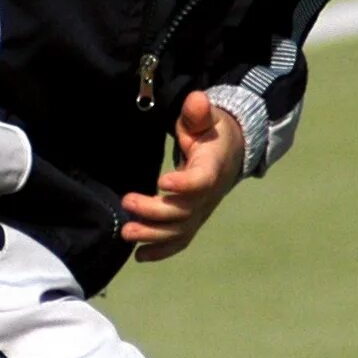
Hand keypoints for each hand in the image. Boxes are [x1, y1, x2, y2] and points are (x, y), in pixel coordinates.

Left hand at [121, 91, 245, 263]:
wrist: (230, 153)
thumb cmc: (211, 132)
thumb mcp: (207, 117)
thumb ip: (199, 112)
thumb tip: (196, 100)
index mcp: (212, 167)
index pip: (202, 181)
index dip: (184, 185)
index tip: (162, 182)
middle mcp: (209, 194)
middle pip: (185, 211)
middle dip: (155, 211)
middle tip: (127, 203)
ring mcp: (201, 211)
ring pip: (180, 231)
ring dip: (153, 235)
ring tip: (127, 233)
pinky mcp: (193, 221)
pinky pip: (179, 240)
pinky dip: (161, 251)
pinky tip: (139, 256)